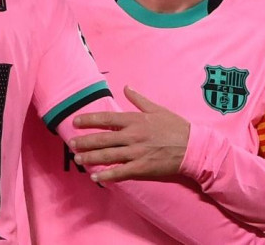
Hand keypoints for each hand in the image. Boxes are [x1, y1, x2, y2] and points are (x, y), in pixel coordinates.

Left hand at [70, 86, 189, 182]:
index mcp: (135, 120)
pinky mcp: (142, 167)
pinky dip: (106, 175)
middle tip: (71, 144)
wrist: (192, 147)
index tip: (76, 122)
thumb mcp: (157, 109)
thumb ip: (139, 99)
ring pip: (108, 155)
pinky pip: (120, 172)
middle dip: (85, 141)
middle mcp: (133, 136)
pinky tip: (95, 176)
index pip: (107, 119)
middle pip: (103, 138)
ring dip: (91, 157)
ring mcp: (136, 153)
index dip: (89, 120)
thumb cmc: (175, 127)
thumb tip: (127, 87)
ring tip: (78, 159)